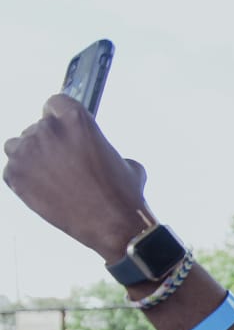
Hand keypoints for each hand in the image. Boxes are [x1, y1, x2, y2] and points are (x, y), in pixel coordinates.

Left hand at [3, 95, 151, 260]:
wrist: (113, 226)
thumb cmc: (122, 195)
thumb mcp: (124, 161)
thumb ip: (102, 147)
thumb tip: (97, 154)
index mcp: (75, 118)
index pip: (55, 103)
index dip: (59, 117)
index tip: (63, 130)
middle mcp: (48, 130)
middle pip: (37, 127)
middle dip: (49, 144)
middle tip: (64, 165)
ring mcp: (28, 152)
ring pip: (18, 146)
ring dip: (31, 158)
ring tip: (51, 178)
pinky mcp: (15, 175)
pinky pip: (12, 171)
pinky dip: (24, 180)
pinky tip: (45, 191)